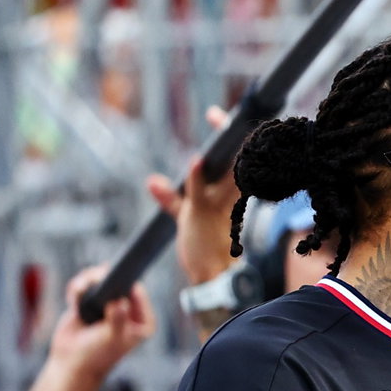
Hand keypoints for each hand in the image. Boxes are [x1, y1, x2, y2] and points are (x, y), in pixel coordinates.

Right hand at [47, 265, 154, 381]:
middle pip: (119, 283)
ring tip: (79, 289)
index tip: (112, 280)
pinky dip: (77, 287)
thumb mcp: (112, 338)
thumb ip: (118, 319)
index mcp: (143, 321)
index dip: (126, 283)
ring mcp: (109, 306)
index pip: (138, 293)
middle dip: (103, 278)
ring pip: (100, 280)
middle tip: (91, 282)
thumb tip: (121, 302)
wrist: (71, 364)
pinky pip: (85, 286)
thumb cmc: (96, 355)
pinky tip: (73, 297)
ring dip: (88, 280)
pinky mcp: (90, 304)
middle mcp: (129, 311)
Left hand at [145, 106, 242, 285]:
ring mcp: (217, 202)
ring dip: (223, 145)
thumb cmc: (203, 248)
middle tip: (219, 114)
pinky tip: (196, 160)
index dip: (231, 137)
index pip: (236, 159)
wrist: (214, 276)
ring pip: (227, 167)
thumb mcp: (186, 217)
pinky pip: (199, 191)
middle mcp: (228, 194)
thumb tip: (152, 180)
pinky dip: (196, 175)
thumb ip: (171, 198)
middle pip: (238, 155)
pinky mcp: (203, 213)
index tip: (216, 116)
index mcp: (231, 193)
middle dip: (234, 132)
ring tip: (217, 120)